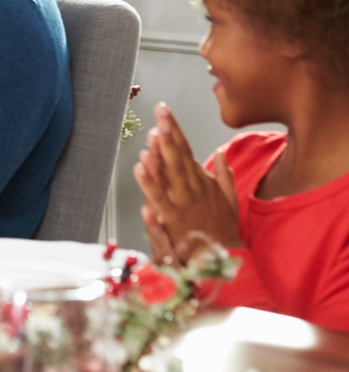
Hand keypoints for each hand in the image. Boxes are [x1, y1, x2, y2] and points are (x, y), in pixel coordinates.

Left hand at [132, 102, 240, 264]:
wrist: (226, 260)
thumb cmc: (224, 231)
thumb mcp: (230, 200)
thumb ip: (224, 176)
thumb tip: (220, 153)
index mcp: (203, 183)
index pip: (187, 151)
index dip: (176, 131)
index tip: (166, 112)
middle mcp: (194, 189)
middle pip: (180, 156)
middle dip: (169, 132)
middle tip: (161, 111)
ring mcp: (184, 203)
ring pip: (170, 173)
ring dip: (161, 151)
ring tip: (152, 132)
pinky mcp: (174, 218)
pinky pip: (159, 197)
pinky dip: (149, 182)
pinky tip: (140, 167)